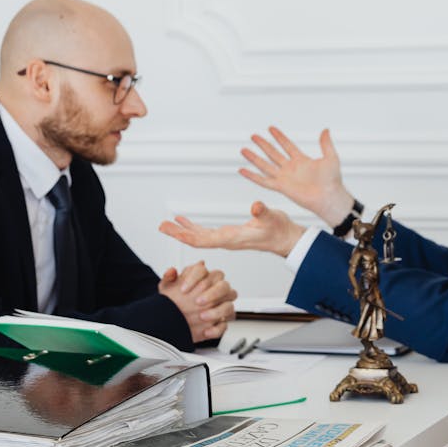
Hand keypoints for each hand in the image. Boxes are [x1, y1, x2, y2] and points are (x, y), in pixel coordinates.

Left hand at [158, 262, 236, 341]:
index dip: (194, 278)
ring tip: (201, 317)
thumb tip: (172, 271)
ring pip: (229, 306)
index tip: (183, 289)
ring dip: (217, 311)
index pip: (204, 271)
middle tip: (198, 301)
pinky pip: (224, 326)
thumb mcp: (167, 289)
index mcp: (204, 278)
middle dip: (213, 293)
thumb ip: (168, 278)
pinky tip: (205, 331)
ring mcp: (220, 307)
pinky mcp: (220, 323)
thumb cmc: (174, 301)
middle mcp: (216, 290)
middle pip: (224, 285)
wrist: (173, 320)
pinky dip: (216, 329)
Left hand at [159, 201, 305, 256]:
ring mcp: (226, 239)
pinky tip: (185, 222)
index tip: (171, 230)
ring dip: (183, 231)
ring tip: (167, 224)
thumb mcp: (272, 218)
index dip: (186, 235)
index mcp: (232, 238)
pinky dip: (193, 228)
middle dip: (178, 233)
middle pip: (196, 240)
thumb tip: (255, 205)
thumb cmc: (280, 230)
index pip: (204, 240)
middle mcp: (226, 241)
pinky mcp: (228, 235)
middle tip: (161, 226)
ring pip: (199, 237)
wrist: (286, 240)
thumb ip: (263, 212)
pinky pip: (205, 233)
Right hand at [239, 127, 354, 226]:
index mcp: (302, 161)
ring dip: (254, 158)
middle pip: (273, 153)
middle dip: (263, 145)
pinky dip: (252, 176)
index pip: (287, 145)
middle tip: (253, 136)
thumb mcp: (331, 158)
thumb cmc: (333, 180)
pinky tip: (242, 170)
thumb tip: (325, 129)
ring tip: (243, 150)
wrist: (330, 197)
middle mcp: (291, 168)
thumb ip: (326, 144)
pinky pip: (263, 181)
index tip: (270, 128)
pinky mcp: (281, 187)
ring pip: (265, 165)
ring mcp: (285, 178)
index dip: (279, 137)